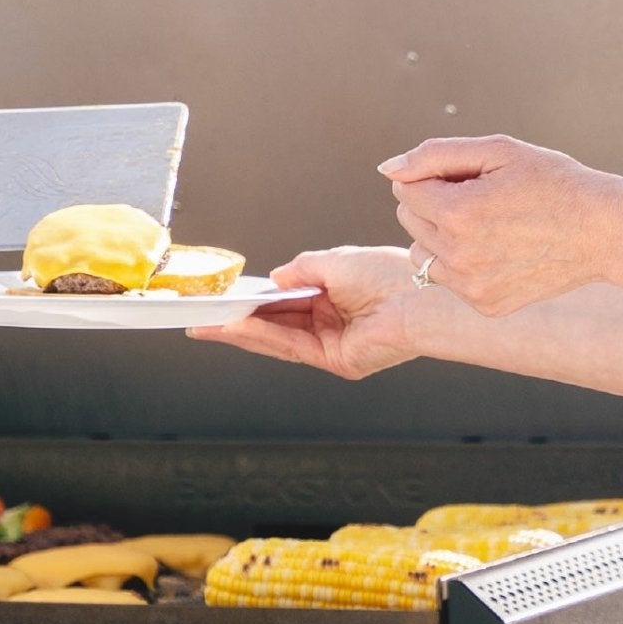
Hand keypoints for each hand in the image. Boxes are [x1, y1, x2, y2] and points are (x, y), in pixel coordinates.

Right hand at [187, 246, 422, 378]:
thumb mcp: (334, 261)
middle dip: (239, 321)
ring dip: (243, 332)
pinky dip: (264, 336)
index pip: (286, 302)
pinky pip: (293, 347)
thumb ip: (301, 269)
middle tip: (203, 318)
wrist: (419, 294)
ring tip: (210, 324)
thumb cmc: (389, 273)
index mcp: (336, 298)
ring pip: (279, 339)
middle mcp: (333, 324)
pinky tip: (239, 326)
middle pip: (277, 324)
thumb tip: (273, 278)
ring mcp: (335, 345)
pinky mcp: (339, 361)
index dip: (255, 300)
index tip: (225, 297)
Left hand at [382, 134, 621, 316]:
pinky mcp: (484, 305)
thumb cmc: (552, 182)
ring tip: (487, 226)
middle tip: (483, 199)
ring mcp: (471, 285)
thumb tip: (388, 170)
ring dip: (440, 236)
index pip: (405, 188)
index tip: (471, 177)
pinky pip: (445, 279)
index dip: (436, 176)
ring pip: (419, 252)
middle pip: (408, 218)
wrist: (604, 231)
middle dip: (434, 203)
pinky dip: (460, 263)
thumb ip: (434, 155)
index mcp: (457, 212)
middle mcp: (458, 255)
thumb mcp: (498, 151)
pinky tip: (498, 251)